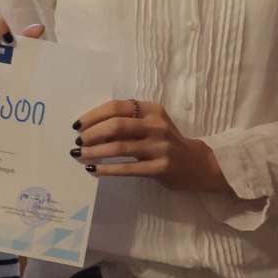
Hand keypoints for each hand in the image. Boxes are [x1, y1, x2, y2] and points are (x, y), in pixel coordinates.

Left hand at [73, 99, 231, 193]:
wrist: (198, 164)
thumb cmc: (168, 142)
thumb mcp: (153, 125)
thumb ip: (129, 122)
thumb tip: (91, 128)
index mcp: (152, 110)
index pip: (117, 107)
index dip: (94, 115)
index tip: (78, 125)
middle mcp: (157, 125)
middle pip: (116, 125)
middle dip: (92, 133)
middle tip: (78, 142)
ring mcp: (159, 146)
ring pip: (119, 147)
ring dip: (95, 151)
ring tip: (80, 155)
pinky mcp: (160, 167)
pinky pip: (127, 168)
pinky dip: (107, 168)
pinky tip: (94, 170)